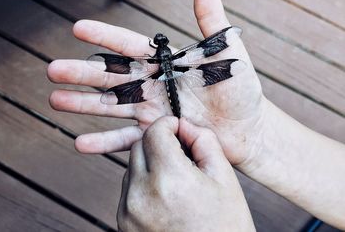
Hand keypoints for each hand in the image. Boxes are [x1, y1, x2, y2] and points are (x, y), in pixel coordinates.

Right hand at [47, 0, 263, 164]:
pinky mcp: (156, 137)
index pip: (131, 46)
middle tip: (53, 70)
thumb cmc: (241, 88)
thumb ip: (211, 19)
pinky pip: (127, 140)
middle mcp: (154, 85)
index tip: (78, 28)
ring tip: (55, 100)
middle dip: (82, 73)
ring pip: (112, 106)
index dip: (105, 37)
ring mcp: (152, 111)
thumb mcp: (227, 51)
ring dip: (84, 105)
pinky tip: (81, 143)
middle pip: (112, 76)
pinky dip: (105, 143)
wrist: (249, 128)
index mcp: (167, 63)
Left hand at [117, 116, 254, 231]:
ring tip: (174, 178)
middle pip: (139, 146)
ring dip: (149, 163)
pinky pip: (128, 189)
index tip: (179, 131)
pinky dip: (143, 183)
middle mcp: (141, 195)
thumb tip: (184, 125)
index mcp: (170, 180)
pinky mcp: (123, 224)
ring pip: (131, 166)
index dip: (168, 125)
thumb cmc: (225, 226)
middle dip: (158, 143)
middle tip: (180, 154)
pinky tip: (164, 194)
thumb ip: (204, 141)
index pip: (154, 132)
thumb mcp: (225, 178)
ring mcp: (128, 212)